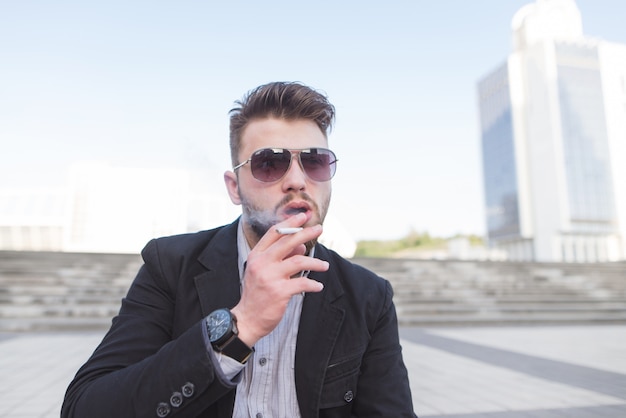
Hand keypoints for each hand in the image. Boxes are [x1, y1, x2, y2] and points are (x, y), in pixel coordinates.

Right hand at [231, 212, 327, 346]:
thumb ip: (282, 257)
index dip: (290, 223)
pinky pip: (302, 282)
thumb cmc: (258, 293)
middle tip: (320, 229)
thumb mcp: (265, 271)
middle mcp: (261, 263)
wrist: (248, 319)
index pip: (274, 233)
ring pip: (299, 261)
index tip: (303, 216)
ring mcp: (269, 277)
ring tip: (325, 266)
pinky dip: (313, 284)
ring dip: (315, 262)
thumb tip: (301, 245)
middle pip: (288, 242)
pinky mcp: (279, 292)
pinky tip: (318, 286)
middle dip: (306, 233)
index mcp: (256, 255)